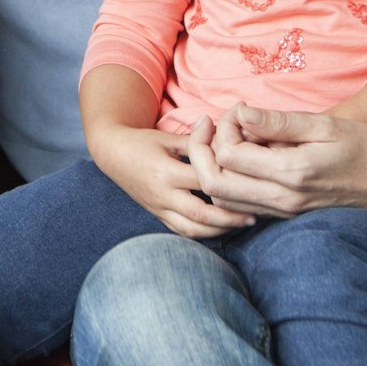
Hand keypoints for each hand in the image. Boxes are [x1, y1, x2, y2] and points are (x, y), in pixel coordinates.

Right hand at [94, 120, 254, 239]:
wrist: (111, 154)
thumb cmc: (141, 141)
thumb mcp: (167, 137)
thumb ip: (195, 141)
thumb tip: (225, 132)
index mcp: (165, 171)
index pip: (203, 180)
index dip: (228, 181)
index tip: (252, 182)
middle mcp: (162, 194)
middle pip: (201, 214)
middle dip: (230, 218)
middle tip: (255, 215)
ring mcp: (158, 208)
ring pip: (192, 229)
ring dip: (220, 230)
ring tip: (242, 224)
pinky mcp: (156, 215)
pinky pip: (182, 232)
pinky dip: (203, 234)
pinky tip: (220, 229)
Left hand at [191, 102, 366, 217]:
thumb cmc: (363, 146)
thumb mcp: (324, 126)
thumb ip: (280, 122)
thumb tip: (241, 112)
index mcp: (292, 173)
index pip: (228, 155)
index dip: (223, 128)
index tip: (238, 111)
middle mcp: (283, 199)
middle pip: (214, 184)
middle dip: (202, 152)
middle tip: (213, 126)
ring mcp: (283, 212)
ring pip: (222, 199)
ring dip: (213, 168)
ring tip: (227, 139)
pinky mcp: (285, 215)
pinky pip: (241, 205)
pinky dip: (229, 182)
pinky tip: (242, 158)